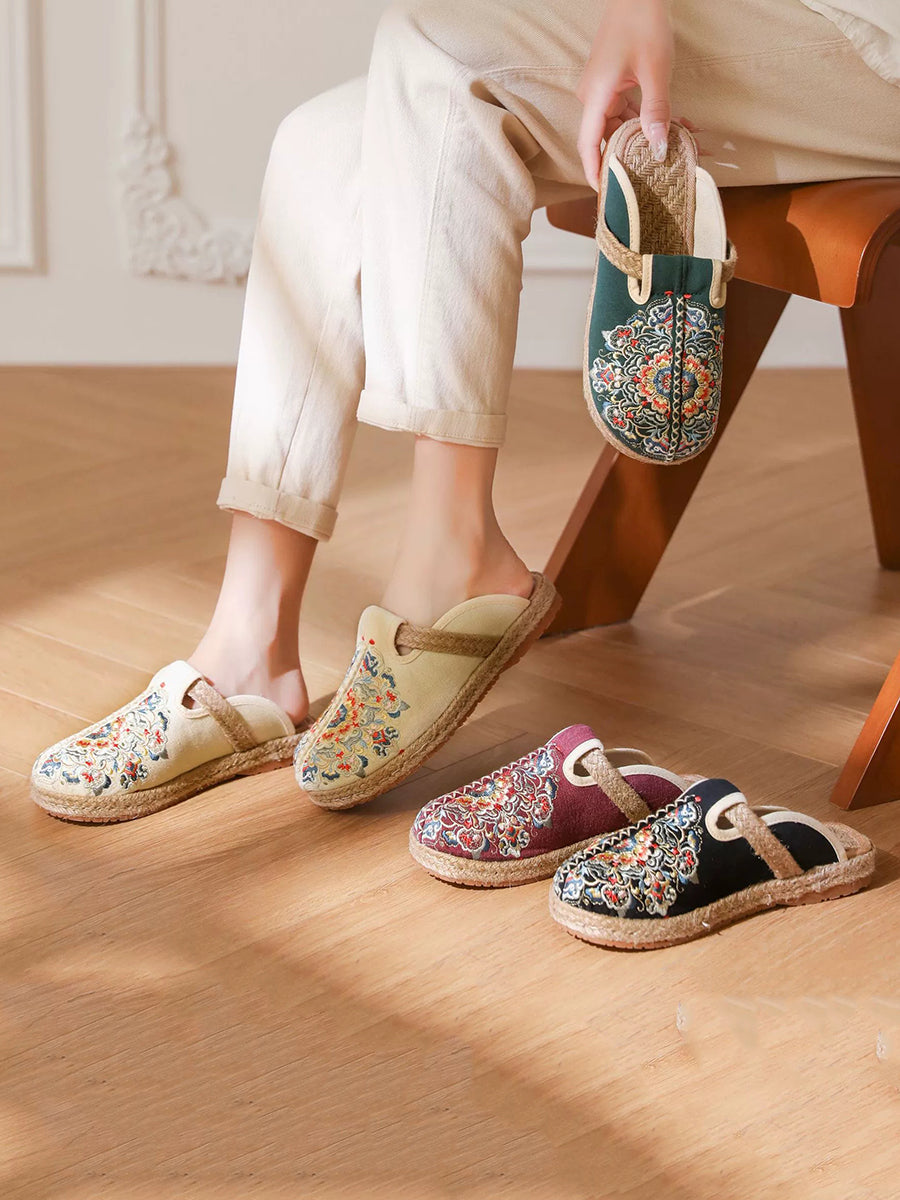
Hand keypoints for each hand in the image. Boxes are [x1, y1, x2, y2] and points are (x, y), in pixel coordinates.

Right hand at [577, 0, 673, 187]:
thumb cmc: (642, 23)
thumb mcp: (655, 70)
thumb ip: (656, 111)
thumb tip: (657, 149)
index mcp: (595, 96)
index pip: (588, 144)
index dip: (594, 171)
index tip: (606, 193)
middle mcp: (593, 96)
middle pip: (605, 138)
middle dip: (629, 156)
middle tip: (652, 175)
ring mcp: (602, 89)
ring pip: (618, 125)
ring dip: (643, 136)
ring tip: (672, 149)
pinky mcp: (612, 81)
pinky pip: (625, 109)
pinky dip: (645, 118)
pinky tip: (672, 125)